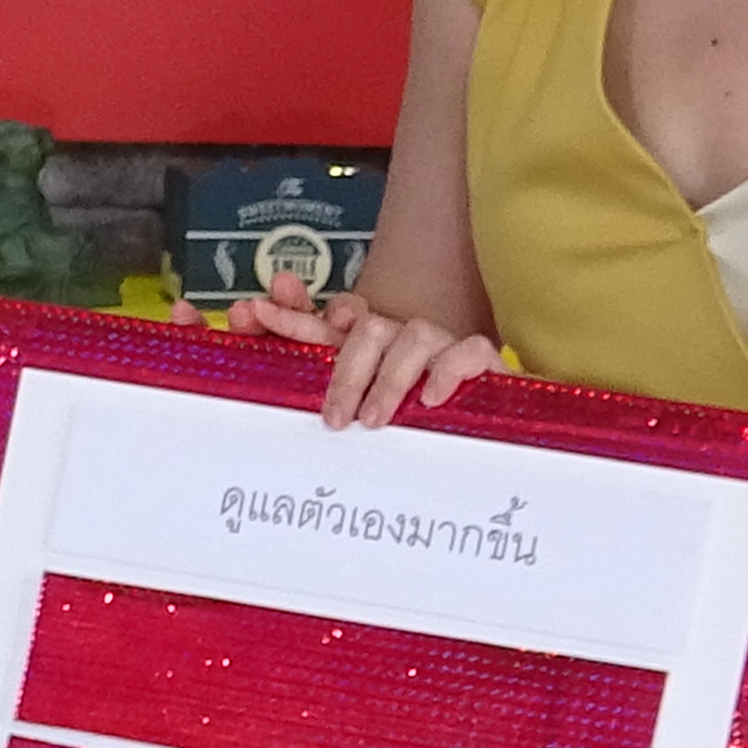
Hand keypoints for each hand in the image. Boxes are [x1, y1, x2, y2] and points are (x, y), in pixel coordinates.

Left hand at [236, 269, 500, 430]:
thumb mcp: (367, 417)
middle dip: (346, 371)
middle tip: (335, 420)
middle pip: (368, 329)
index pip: (327, 328)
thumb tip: (301, 411)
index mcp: (370, 352)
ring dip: (390, 380)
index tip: (255, 311)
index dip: (292, 318)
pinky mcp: (482, 360)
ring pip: (413, 335)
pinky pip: (466, 351)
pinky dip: (447, 373)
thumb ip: (333, 405)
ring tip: (376, 420)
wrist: (492, 436)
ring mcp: (442, 347)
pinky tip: (431, 400)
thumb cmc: (422, 427)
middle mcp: (402, 341)